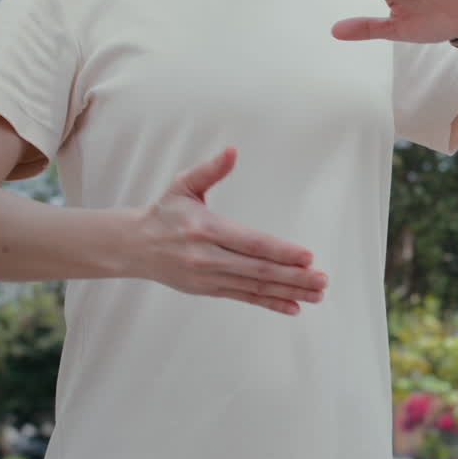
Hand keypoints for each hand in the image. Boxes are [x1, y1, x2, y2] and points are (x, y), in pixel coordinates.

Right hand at [131, 148, 326, 315]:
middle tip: (322, 280)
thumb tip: (232, 151)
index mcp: (205, 230)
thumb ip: (211, 169)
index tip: (307, 256)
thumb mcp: (183, 185)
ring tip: (317, 294)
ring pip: (255, 288)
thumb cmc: (165, 212)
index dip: (280, 251)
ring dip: (289, 292)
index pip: (250, 243)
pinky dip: (270, 303)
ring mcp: (209, 278)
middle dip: (294, 277)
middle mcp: (207, 258)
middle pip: (258, 271)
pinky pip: (245, 298)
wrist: (134, 246)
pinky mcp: (209, 291)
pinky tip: (294, 307)